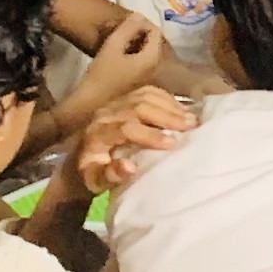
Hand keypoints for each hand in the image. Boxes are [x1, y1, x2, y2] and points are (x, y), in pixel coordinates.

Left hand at [76, 80, 195, 192]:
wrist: (80, 156)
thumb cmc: (93, 171)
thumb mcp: (96, 181)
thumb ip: (110, 175)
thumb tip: (130, 167)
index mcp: (98, 134)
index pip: (126, 128)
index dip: (150, 135)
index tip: (172, 144)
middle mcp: (106, 113)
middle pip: (139, 107)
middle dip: (166, 117)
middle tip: (190, 127)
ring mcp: (116, 103)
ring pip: (145, 97)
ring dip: (171, 106)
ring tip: (191, 118)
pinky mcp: (125, 98)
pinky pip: (148, 91)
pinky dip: (167, 98)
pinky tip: (182, 109)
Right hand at [80, 14, 167, 102]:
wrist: (90, 106)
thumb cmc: (101, 76)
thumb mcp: (112, 47)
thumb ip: (127, 29)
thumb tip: (139, 14)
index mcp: (153, 58)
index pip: (156, 32)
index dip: (142, 24)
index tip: (126, 24)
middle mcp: (157, 68)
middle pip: (154, 43)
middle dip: (140, 34)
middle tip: (122, 31)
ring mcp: (150, 77)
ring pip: (148, 52)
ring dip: (136, 44)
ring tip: (119, 41)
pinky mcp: (141, 83)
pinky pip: (143, 62)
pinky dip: (135, 55)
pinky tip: (120, 56)